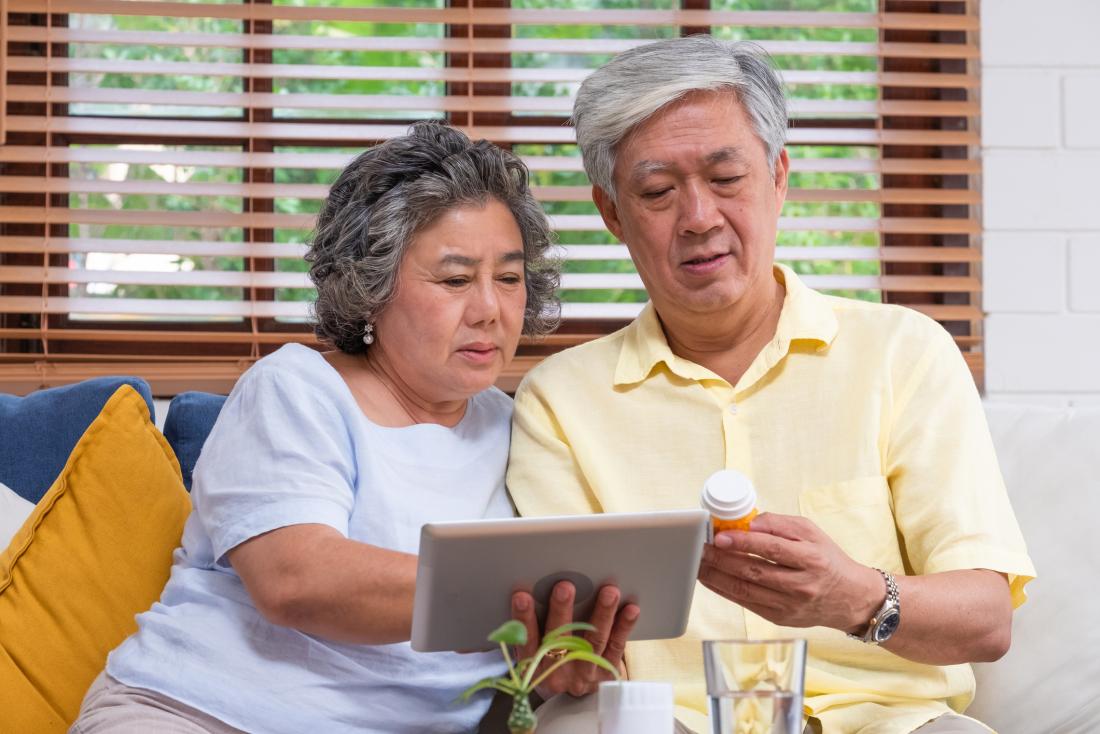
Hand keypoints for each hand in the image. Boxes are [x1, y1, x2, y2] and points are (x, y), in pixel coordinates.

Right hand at [511, 581, 638, 697]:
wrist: (571, 698)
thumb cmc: (549, 662)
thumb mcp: (534, 655)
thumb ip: (533, 630)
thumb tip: (533, 591)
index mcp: (534, 667)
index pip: (527, 641)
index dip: (524, 619)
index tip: (522, 596)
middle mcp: (558, 673)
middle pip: (560, 640)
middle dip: (562, 611)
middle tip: (565, 587)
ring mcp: (584, 674)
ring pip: (594, 641)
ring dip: (602, 614)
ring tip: (609, 592)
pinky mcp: (606, 673)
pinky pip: (616, 648)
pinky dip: (624, 627)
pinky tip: (631, 609)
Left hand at [697, 512, 881, 632]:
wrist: (850, 598)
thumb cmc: (827, 559)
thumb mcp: (811, 532)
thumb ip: (779, 524)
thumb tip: (747, 522)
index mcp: (811, 559)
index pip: (772, 549)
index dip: (743, 543)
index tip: (720, 536)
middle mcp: (801, 584)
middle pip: (754, 572)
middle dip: (721, 559)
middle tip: (700, 548)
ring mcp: (789, 605)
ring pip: (746, 590)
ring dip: (717, 576)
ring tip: (699, 563)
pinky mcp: (780, 618)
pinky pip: (746, 603)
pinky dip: (724, 591)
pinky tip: (710, 579)